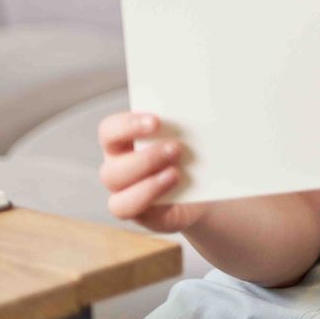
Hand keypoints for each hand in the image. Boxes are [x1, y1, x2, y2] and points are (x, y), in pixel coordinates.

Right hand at [97, 111, 210, 234]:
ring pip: (118, 190)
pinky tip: (174, 182)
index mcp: (123, 141)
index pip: (109, 131)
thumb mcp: (192, 135)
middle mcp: (118, 167)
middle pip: (111, 168)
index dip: (127, 125)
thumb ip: (184, 124)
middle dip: (145, 159)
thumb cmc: (195, 150)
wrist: (210, 187)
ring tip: (176, 171)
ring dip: (147, 179)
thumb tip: (195, 105)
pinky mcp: (141, 213)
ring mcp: (125, 193)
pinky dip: (150, 194)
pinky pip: (130, 209)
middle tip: (177, 149)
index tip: (157, 121)